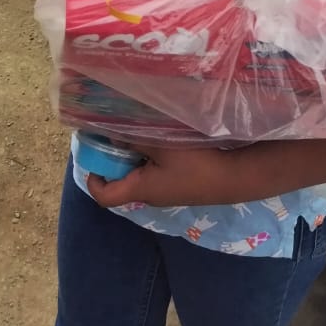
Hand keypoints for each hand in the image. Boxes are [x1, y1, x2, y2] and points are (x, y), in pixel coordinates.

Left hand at [86, 143, 247, 209]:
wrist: (233, 177)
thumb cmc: (195, 163)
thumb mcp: (162, 145)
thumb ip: (135, 139)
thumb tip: (111, 136)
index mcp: (140, 189)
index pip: (104, 196)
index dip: (92, 178)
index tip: (92, 152)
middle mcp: (150, 195)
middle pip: (121, 181)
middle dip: (114, 158)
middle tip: (115, 132)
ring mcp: (167, 192)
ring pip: (139, 174)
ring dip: (134, 155)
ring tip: (138, 129)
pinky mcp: (181, 185)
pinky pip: (156, 172)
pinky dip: (151, 157)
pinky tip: (162, 138)